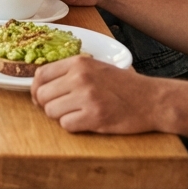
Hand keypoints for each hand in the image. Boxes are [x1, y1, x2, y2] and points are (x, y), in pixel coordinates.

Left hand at [31, 56, 159, 133]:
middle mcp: (80, 78)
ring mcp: (87, 97)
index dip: (35, 88)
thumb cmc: (123, 85)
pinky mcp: (95, 117)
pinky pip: (66, 125)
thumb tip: (41, 85)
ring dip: (59, 116)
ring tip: (75, 114)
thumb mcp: (95, 67)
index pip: (40, 74)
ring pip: (51, 111)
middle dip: (45, 105)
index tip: (39, 96)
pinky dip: (72, 126)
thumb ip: (70, 72)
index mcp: (78, 63)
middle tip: (58, 109)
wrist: (151, 99)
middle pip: (42, 94)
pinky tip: (84, 121)